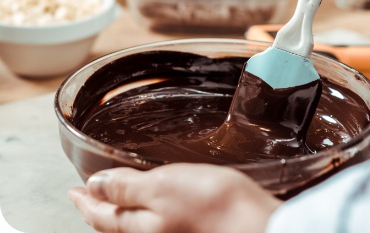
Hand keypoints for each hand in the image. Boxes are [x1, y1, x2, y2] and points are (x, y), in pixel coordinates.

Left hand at [68, 164, 280, 232]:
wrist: (252, 220)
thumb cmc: (209, 204)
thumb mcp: (160, 186)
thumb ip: (126, 187)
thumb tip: (94, 186)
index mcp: (140, 227)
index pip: (101, 215)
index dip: (85, 201)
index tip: (72, 190)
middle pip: (115, 223)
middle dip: (98, 208)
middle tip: (87, 195)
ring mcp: (170, 231)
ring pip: (133, 223)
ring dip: (118, 208)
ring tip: (110, 197)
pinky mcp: (186, 225)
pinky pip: (152, 220)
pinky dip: (141, 209)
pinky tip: (148, 202)